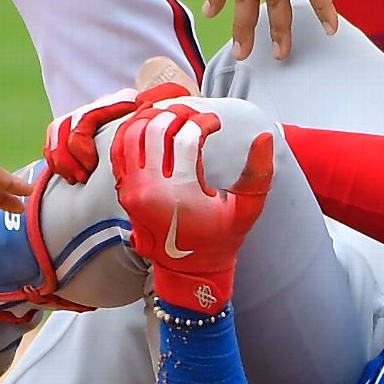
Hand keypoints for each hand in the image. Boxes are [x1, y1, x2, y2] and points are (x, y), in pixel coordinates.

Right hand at [43, 79, 195, 185]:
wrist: (175, 119)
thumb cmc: (176, 126)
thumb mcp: (173, 121)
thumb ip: (166, 115)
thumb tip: (153, 110)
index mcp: (121, 103)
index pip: (86, 119)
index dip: (81, 145)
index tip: (91, 167)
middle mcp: (102, 106)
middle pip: (67, 125)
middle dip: (68, 156)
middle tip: (81, 178)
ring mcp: (91, 116)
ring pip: (59, 130)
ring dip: (60, 158)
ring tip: (76, 179)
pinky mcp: (82, 131)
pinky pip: (55, 139)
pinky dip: (56, 157)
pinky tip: (68, 176)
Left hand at [110, 103, 273, 313]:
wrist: (188, 270)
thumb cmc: (220, 239)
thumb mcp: (246, 210)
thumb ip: (258, 174)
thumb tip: (264, 137)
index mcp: (179, 192)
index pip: (187, 135)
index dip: (205, 121)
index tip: (216, 124)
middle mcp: (149, 188)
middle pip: (156, 128)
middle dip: (179, 113)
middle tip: (195, 116)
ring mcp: (131, 188)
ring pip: (133, 132)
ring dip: (154, 117)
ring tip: (175, 118)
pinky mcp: (122, 189)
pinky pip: (118, 148)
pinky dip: (132, 130)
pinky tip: (152, 126)